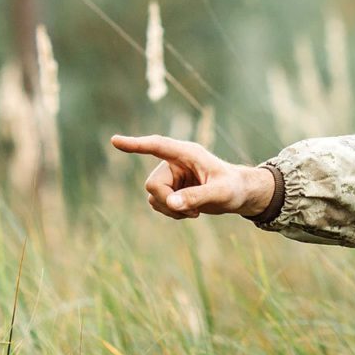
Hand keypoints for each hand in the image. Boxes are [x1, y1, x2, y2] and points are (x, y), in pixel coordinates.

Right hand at [110, 134, 275, 218]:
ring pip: (153, 196)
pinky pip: (157, 204)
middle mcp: (175, 162)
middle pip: (152, 184)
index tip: (115, 141)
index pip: (157, 146)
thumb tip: (171, 203)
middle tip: (192, 211)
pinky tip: (190, 212)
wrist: (239, 194)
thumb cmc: (234, 188)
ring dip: (171, 210)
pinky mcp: (170, 189)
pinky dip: (171, 213)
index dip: (136, 145)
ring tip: (194, 212)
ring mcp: (171, 176)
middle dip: (167, 201)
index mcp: (187, 153)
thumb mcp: (220, 193)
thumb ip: (196, 197)